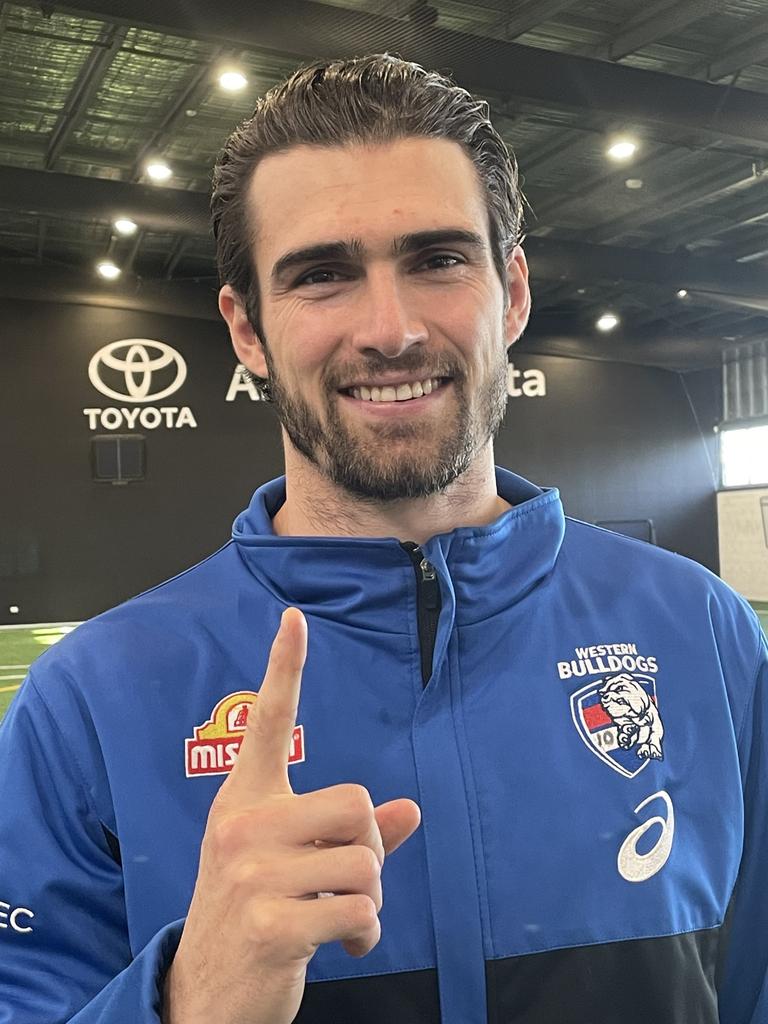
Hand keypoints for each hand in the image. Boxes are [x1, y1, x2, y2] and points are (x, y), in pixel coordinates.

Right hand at [163, 608, 420, 1023]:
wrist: (204, 990)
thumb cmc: (255, 911)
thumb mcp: (290, 862)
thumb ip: (346, 834)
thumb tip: (409, 810)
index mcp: (245, 800)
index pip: (268, 722)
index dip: (284, 668)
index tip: (296, 618)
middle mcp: (242, 825)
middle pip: (357, 805)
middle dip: (371, 849)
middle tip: (348, 879)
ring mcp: (251, 873)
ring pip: (367, 863)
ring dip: (370, 899)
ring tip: (340, 917)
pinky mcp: (268, 923)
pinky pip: (360, 910)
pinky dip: (366, 934)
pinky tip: (343, 946)